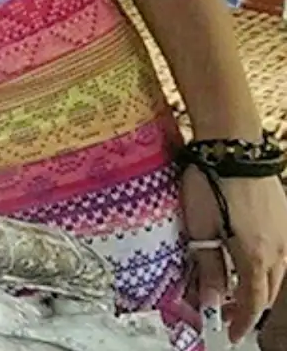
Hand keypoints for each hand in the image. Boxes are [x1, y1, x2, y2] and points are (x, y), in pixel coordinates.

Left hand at [184, 167, 286, 341]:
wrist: (233, 146)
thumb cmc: (209, 183)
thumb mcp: (200, 228)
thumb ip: (209, 266)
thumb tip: (210, 300)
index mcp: (256, 255)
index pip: (252, 302)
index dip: (241, 321)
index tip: (229, 334)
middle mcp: (278, 249)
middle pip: (267, 291)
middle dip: (248, 307)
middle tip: (224, 314)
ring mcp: (285, 233)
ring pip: (276, 274)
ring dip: (257, 287)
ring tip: (232, 289)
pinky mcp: (283, 219)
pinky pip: (279, 255)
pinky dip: (264, 268)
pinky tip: (246, 261)